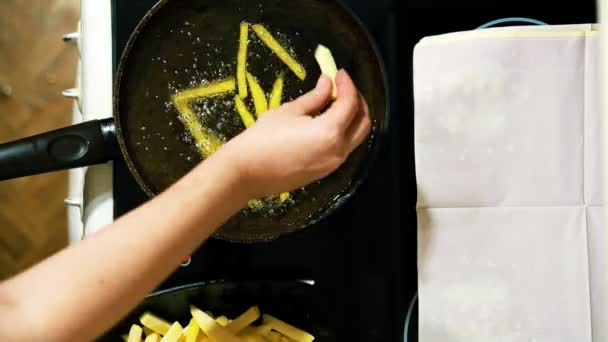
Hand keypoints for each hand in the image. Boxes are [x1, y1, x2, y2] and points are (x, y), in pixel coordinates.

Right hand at [213, 69, 370, 198]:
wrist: (246, 173)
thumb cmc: (262, 139)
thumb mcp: (289, 112)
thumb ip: (315, 97)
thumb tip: (328, 83)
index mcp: (330, 132)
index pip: (350, 103)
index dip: (347, 84)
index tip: (339, 72)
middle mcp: (338, 150)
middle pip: (363, 122)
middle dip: (357, 101)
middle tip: (342, 86)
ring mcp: (334, 164)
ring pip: (356, 137)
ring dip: (352, 117)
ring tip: (335, 102)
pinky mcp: (326, 171)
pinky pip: (344, 148)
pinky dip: (344, 131)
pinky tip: (328, 121)